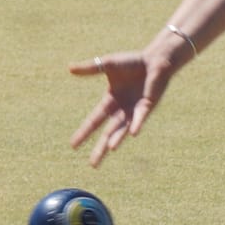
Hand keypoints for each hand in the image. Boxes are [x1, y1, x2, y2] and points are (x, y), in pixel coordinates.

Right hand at [69, 50, 177, 166]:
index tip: (73, 145)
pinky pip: (140, 117)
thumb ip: (90, 68)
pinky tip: (132, 133)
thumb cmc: (132, 62)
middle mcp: (122, 109)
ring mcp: (135, 110)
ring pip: (123, 129)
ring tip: (109, 150)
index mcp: (111, 101)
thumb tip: (69, 68)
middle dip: (100, 148)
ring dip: (116, 138)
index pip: (94, 120)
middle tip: (92, 165)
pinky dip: (136, 124)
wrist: (155, 60)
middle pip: (108, 132)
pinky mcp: (147, 106)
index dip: (84, 132)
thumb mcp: (108, 64)